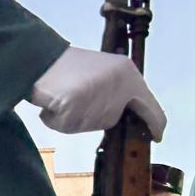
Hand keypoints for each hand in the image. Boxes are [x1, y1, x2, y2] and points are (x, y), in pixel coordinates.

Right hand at [27, 46, 166, 139]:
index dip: (155, 125)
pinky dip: (56, 119)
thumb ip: (119, 90)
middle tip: (78, 98)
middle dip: (95, 116)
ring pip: (88, 125)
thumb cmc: (67, 67)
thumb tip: (126, 114)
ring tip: (65, 97)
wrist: (38, 58)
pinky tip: (54, 102)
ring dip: (75, 118)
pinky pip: (66, 126)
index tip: (157, 137)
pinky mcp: (74, 109)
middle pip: (112, 121)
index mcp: (128, 75)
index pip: (150, 107)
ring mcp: (96, 99)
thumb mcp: (105, 71)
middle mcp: (117, 87)